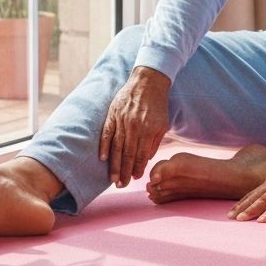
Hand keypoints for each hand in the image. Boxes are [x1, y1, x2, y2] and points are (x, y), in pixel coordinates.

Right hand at [99, 66, 170, 187]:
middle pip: (127, 154)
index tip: (134, 178)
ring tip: (113, 179)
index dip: (137, 168)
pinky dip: (104, 146)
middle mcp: (134, 127)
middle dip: (124, 172)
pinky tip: (103, 159)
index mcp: (148, 130)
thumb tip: (146, 159)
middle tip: (121, 185)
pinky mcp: (113, 114)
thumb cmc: (157, 104)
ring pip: (116, 147)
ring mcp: (122, 120)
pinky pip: (107, 133)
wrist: (148, 81)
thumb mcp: (163, 123)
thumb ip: (155, 142)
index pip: (140, 155)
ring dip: (114, 165)